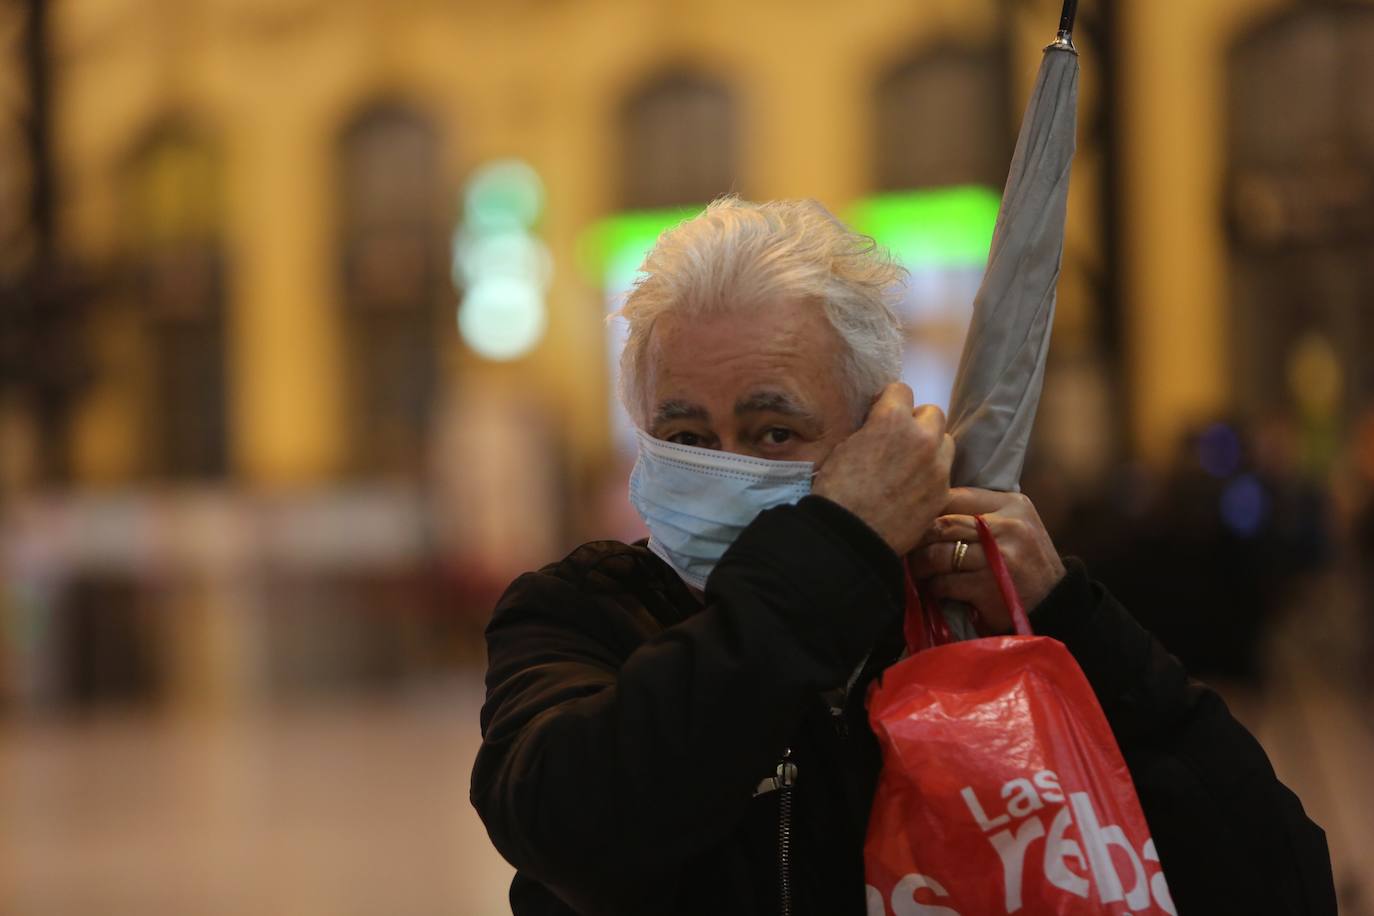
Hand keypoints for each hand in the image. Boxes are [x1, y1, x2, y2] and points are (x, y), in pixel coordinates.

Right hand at [813, 383, 953, 555]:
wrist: (850, 536)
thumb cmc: (836, 490)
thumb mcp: (844, 447)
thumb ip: (870, 430)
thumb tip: (878, 425)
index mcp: (892, 420)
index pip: (901, 390)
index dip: (888, 401)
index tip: (880, 414)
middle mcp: (922, 437)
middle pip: (933, 412)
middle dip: (916, 421)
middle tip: (900, 439)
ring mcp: (938, 467)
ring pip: (945, 441)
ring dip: (931, 446)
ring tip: (912, 463)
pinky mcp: (944, 493)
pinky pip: (944, 473)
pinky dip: (932, 475)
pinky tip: (914, 489)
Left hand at [909, 488, 1066, 631]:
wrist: (1055, 605)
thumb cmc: (1027, 563)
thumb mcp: (1016, 527)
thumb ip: (982, 513)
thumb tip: (929, 504)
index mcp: (1012, 504)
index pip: (957, 495)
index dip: (929, 508)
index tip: (913, 519)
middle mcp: (1007, 527)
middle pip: (943, 523)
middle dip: (917, 537)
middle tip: (903, 544)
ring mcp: (998, 558)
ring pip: (939, 554)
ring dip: (920, 565)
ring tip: (916, 568)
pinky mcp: (988, 587)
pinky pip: (945, 583)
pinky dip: (933, 587)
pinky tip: (933, 589)